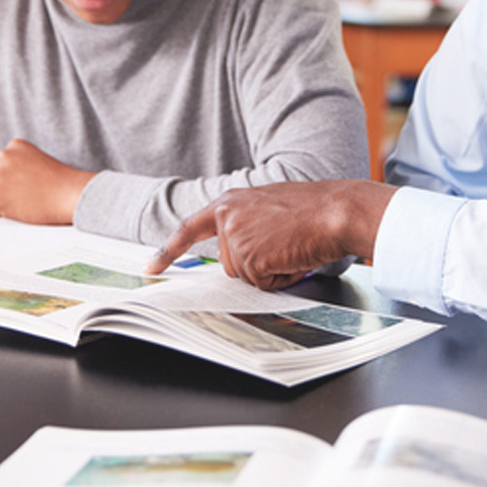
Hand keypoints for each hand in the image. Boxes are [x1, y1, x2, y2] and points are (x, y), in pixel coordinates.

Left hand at [0, 139, 93, 224]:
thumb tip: (3, 184)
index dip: (16, 181)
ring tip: (29, 201)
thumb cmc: (62, 184)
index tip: (33, 183)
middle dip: (8, 192)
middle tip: (32, 194)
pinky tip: (17, 212)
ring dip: (5, 205)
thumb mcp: (38, 162)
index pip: (1, 169)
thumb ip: (18, 167)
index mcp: (14, 146)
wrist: (73, 194)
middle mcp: (3, 156)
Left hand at [148, 180, 397, 289]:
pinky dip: (279, 277)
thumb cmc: (313, 210)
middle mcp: (226, 217)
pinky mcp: (249, 257)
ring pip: (244, 276)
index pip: (190, 228)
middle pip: (228, 263)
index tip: (151, 269)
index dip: (168, 251)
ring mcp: (235, 237)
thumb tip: (239, 257)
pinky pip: (260, 284)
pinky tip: (293, 256)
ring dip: (269, 270)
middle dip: (256, 263)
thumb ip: (246, 226)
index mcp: (230, 202)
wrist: (335, 211)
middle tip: (283, 243)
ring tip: (291, 246)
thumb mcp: (269, 209)